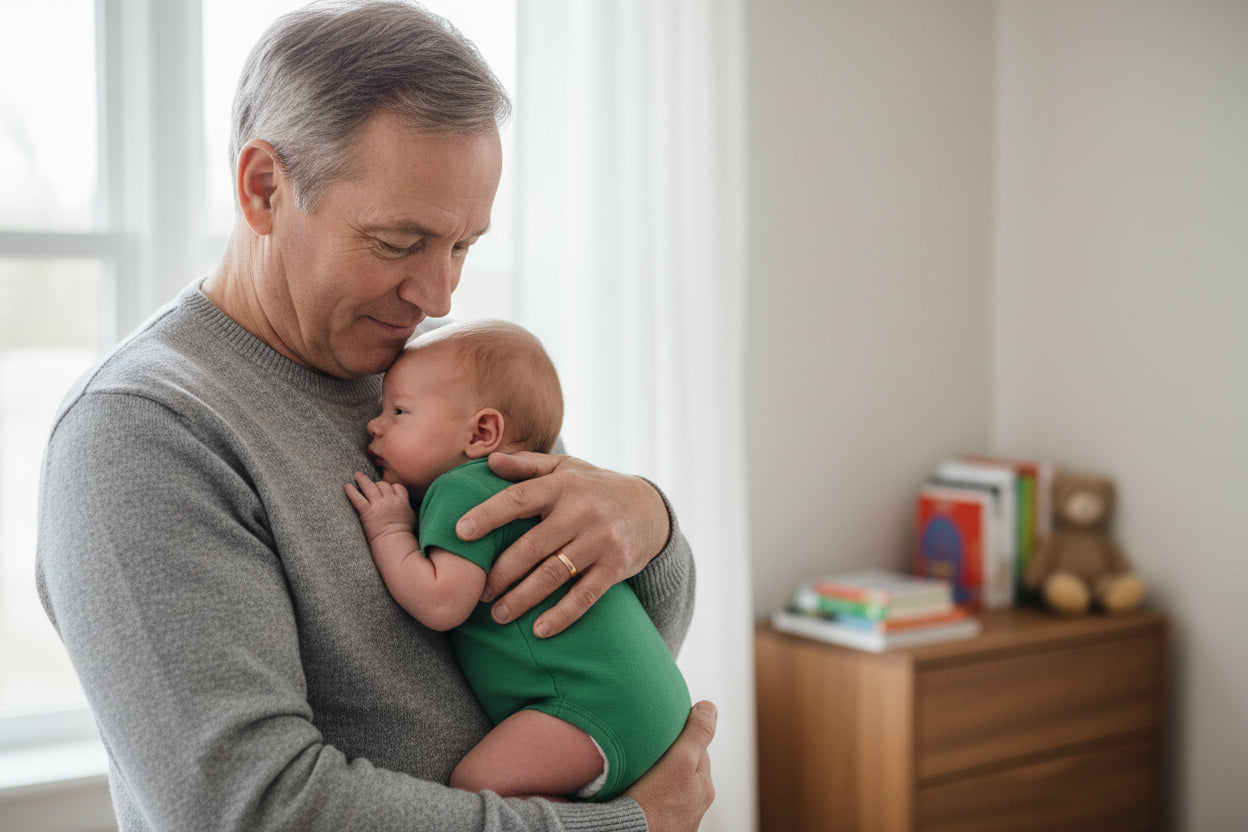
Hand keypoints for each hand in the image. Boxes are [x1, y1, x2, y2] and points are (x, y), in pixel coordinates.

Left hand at [344, 472, 415, 543]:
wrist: (395, 542)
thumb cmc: (403, 533)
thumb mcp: (410, 515)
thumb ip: (406, 505)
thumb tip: (404, 502)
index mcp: (402, 500)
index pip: (396, 486)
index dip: (390, 487)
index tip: (386, 489)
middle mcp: (389, 500)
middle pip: (383, 484)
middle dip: (377, 484)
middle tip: (371, 485)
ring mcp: (378, 505)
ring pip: (369, 486)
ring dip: (362, 479)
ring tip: (357, 475)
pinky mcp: (367, 512)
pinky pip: (357, 498)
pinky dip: (351, 491)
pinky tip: (346, 486)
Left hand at [454, 452, 670, 636]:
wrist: (650, 509)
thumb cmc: (595, 487)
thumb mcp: (566, 469)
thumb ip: (527, 465)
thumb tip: (489, 460)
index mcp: (562, 486)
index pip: (519, 499)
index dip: (488, 515)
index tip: (459, 532)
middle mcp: (581, 511)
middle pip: (532, 546)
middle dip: (501, 573)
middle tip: (479, 593)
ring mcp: (600, 540)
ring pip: (553, 574)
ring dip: (522, 598)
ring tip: (499, 615)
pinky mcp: (616, 566)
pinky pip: (585, 595)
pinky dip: (562, 615)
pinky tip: (540, 630)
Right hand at [625, 701, 716, 830]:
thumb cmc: (654, 803)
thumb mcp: (681, 760)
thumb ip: (697, 733)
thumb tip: (710, 706)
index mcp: (706, 786)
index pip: (696, 749)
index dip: (678, 737)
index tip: (660, 734)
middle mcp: (697, 804)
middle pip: (684, 768)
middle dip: (671, 759)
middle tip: (648, 753)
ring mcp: (680, 819)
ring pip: (671, 786)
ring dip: (659, 778)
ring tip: (639, 774)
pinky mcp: (662, 827)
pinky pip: (658, 803)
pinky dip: (651, 796)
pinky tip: (637, 794)